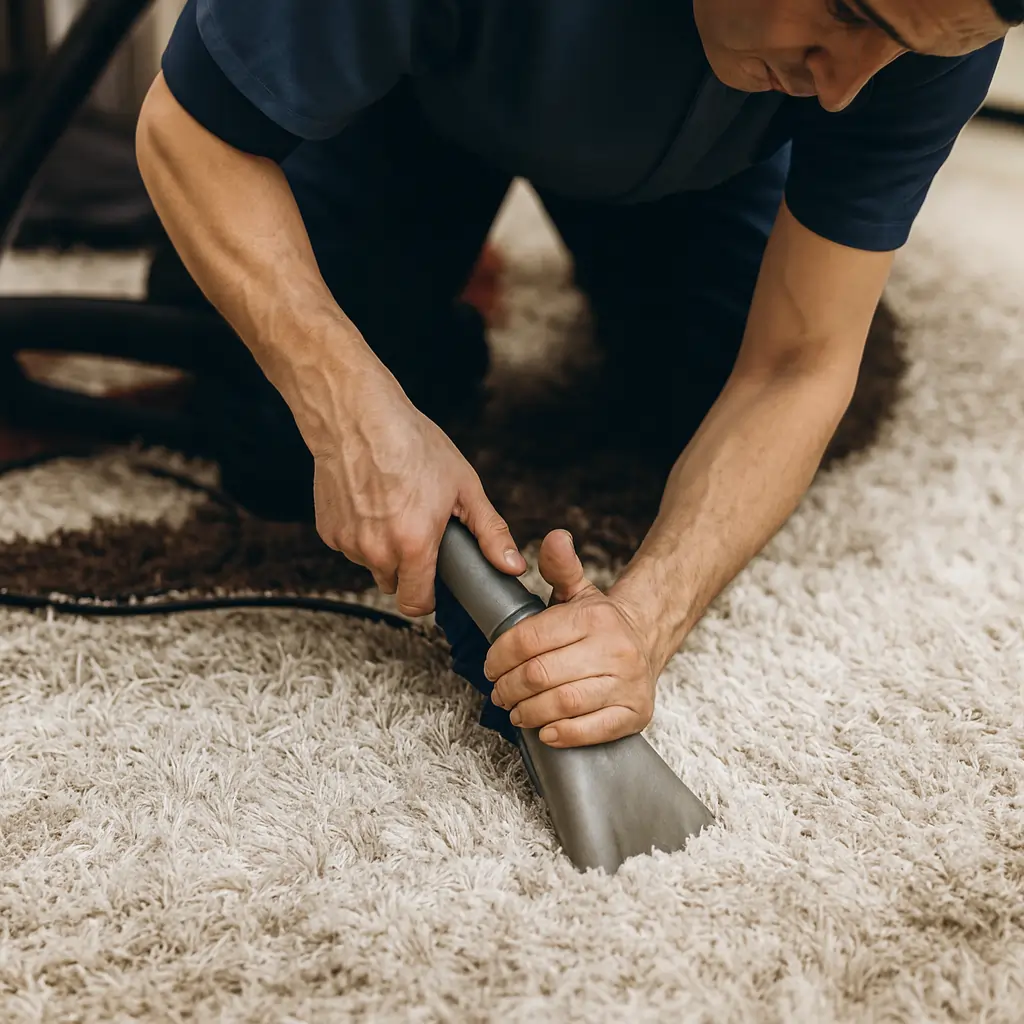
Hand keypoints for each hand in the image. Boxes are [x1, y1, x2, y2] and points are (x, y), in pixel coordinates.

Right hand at [309, 365, 524, 615]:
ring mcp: (348, 542)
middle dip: (408, 569)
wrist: (357, 416)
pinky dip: (360, 533)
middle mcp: (377, 551)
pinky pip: (350, 545)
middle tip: (418, 532)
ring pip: (371, 565)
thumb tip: (513, 565)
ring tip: (394, 508)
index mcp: (414, 546)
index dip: (429, 597)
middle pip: (394, 585)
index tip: (435, 582)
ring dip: (383, 549)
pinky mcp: (327, 531)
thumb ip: (490, 532)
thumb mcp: (464, 486)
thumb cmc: (411, 443)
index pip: (416, 604)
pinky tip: (371, 502)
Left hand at [483, 530, 656, 746]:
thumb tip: (555, 538)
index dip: (499, 656)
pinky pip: (592, 730)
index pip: (529, 640)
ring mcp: (627, 683)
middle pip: (541, 675)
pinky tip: (545, 731)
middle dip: (509, 687)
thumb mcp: (579, 590)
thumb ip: (560, 566)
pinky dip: (563, 734)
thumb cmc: (601, 622)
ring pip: (562, 704)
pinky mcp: (635, 713)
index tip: (490, 666)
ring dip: (529, 712)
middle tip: (499, 692)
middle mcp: (615, 649)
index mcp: (594, 617)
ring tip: (516, 711)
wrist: (647, 640)